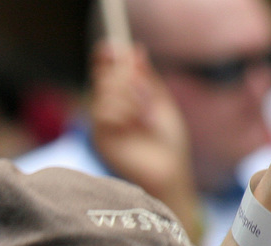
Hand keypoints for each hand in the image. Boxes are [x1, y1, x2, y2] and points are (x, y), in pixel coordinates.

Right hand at [89, 41, 203, 244]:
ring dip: (129, 98)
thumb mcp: (160, 103)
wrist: (169, 172)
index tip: (111, 48)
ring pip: (104, 92)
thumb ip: (146, 79)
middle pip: (104, 76)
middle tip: (144, 91)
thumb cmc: (168, 142)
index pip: (106, 71)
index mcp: (123, 100)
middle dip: (125, 78)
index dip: (106, 58)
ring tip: (145, 116)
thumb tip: (134, 51)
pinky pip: (103, 112)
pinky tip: (135, 125)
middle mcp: (109, 110)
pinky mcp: (100, 138)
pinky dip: (123, 113)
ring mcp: (103, 125)